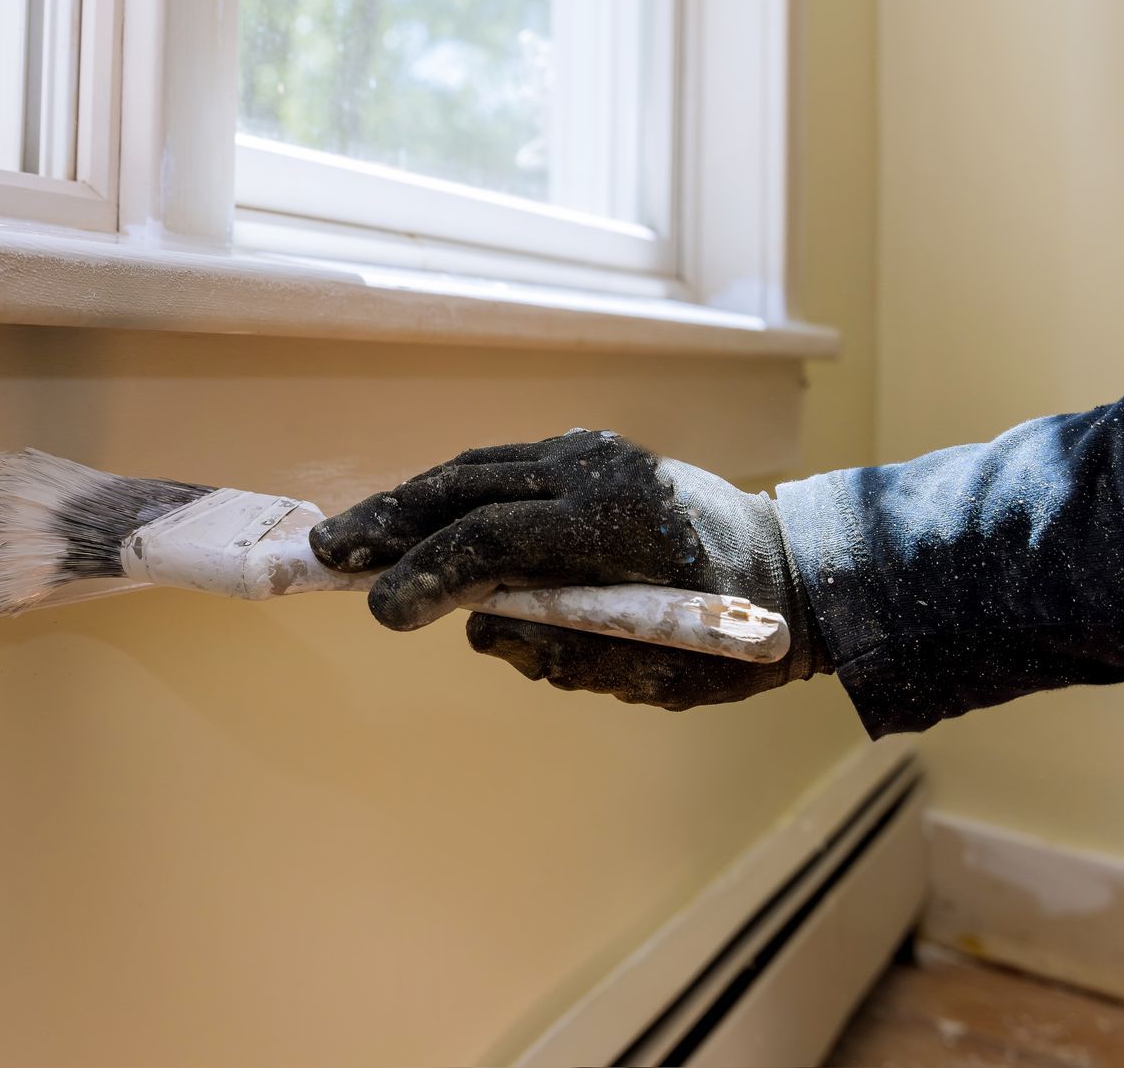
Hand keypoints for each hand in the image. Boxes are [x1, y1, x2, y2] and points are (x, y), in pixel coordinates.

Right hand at [309, 430, 829, 709]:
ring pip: (477, 467)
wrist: (797, 569)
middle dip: (392, 520)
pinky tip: (414, 518)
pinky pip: (503, 466)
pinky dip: (451, 491)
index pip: (492, 538)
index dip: (425, 573)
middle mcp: (599, 470)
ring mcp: (594, 451)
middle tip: (326, 550)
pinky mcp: (591, 451)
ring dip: (410, 500)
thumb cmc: (730, 640)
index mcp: (617, 525)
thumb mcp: (654, 671)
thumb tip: (480, 626)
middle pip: (468, 485)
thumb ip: (562, 653)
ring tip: (352, 535)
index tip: (380, 611)